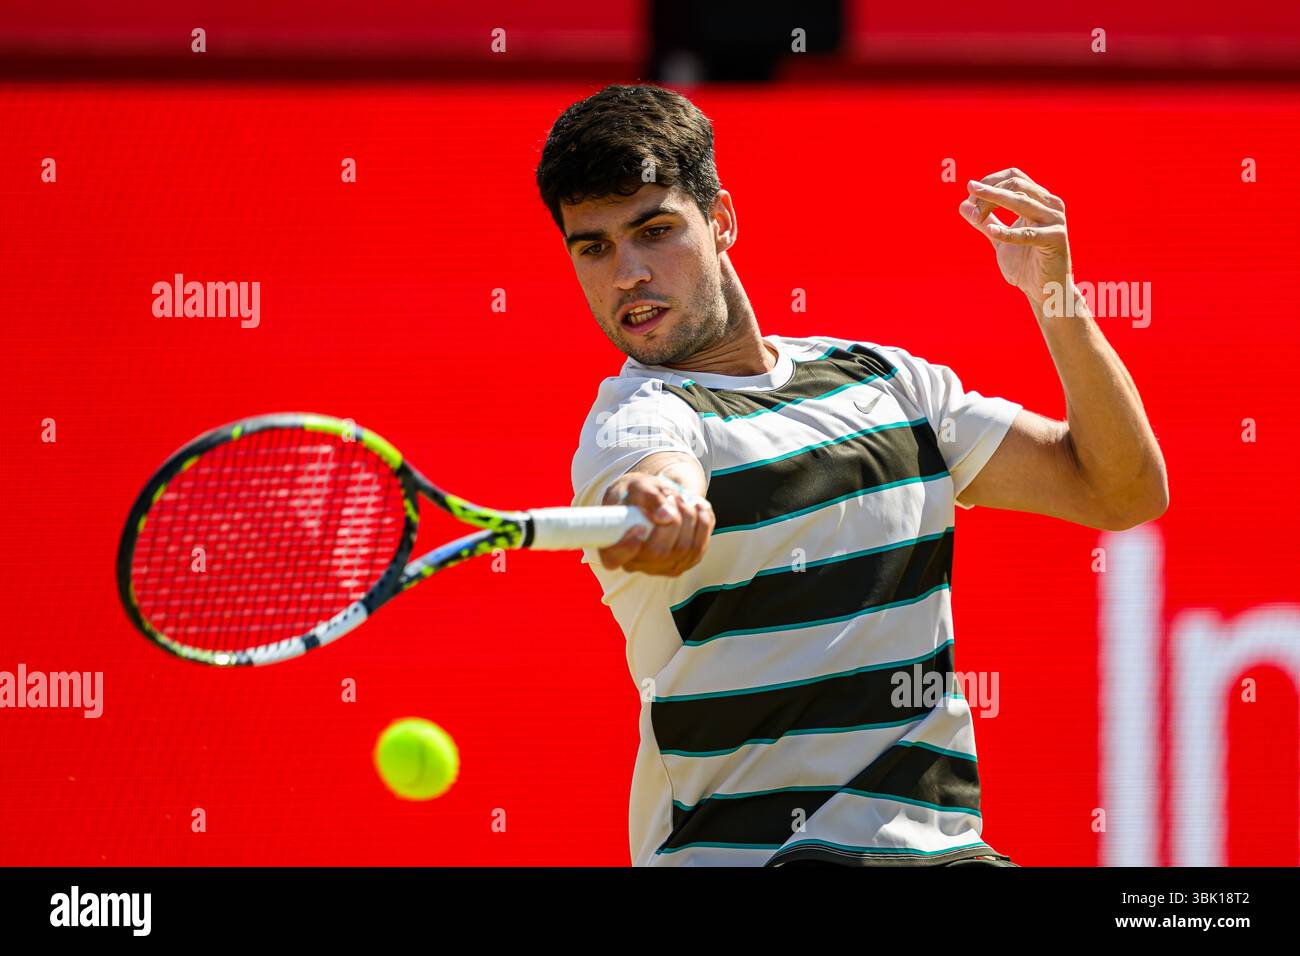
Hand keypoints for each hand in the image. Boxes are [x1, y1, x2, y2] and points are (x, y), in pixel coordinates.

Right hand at [597, 472, 713, 575]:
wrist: (651, 498)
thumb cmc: (637, 493)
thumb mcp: (638, 486)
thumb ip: (649, 498)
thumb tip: (667, 516)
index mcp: (612, 544)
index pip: (612, 558)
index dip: (625, 548)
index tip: (638, 528)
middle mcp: (634, 562)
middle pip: (658, 552)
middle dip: (673, 521)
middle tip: (672, 497)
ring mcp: (659, 567)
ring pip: (683, 549)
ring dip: (690, 519)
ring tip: (683, 499)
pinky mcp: (680, 564)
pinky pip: (698, 549)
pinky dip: (703, 525)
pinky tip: (698, 508)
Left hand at [959, 168, 1071, 308]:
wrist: (1045, 292)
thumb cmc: (1025, 264)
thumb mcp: (1000, 238)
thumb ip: (984, 221)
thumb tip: (962, 205)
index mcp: (1040, 200)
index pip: (1014, 177)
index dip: (990, 181)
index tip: (970, 192)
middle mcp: (1050, 204)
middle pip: (1015, 185)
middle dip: (988, 194)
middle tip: (970, 205)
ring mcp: (1055, 220)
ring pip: (1022, 202)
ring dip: (993, 204)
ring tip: (974, 214)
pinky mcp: (1057, 238)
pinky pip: (1028, 233)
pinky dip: (1008, 232)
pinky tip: (991, 232)